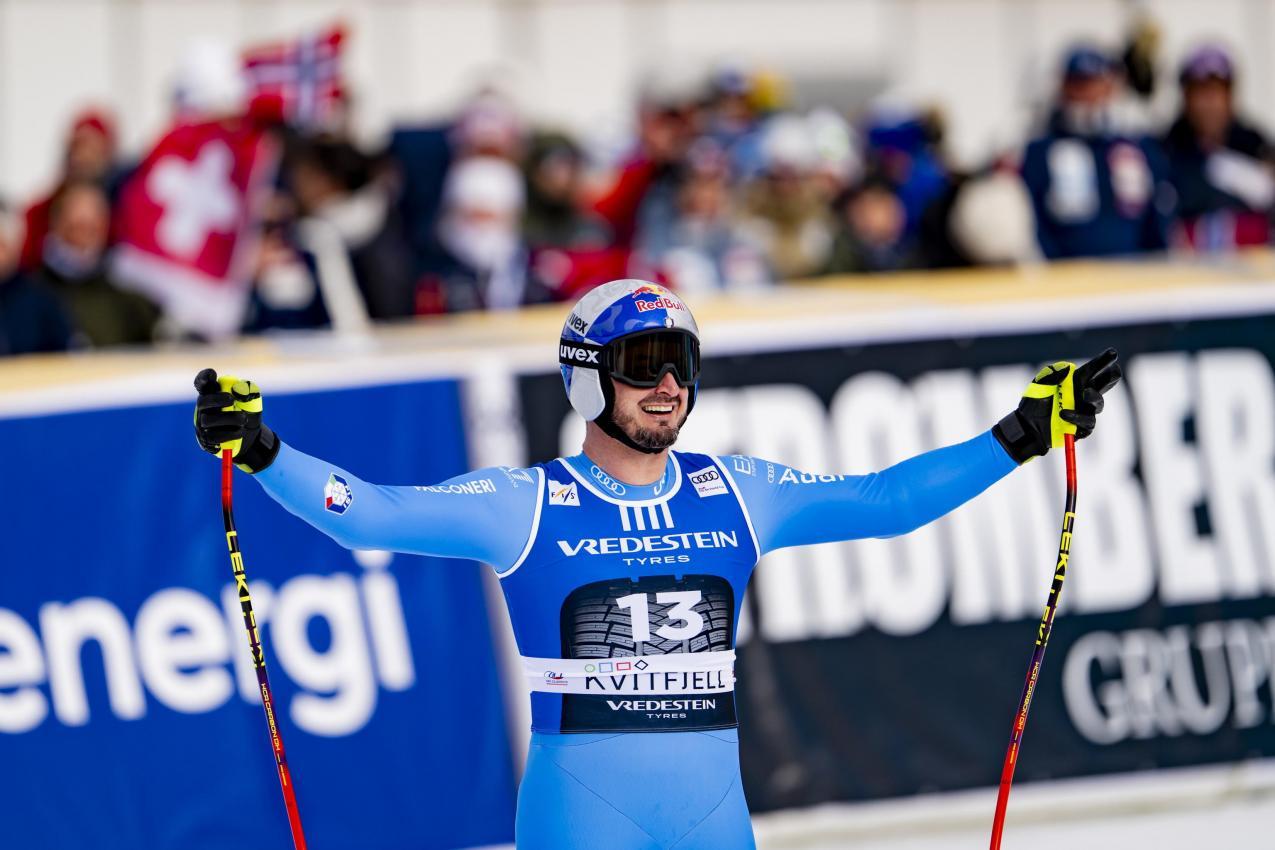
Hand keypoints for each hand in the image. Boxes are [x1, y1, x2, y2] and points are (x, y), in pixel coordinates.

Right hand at [193, 368, 279, 472]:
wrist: (251, 436)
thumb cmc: (247, 413)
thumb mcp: (251, 402)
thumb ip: (247, 392)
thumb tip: (240, 390)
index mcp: (213, 395)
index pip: (203, 383)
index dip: (204, 378)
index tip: (212, 374)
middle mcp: (205, 408)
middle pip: (203, 401)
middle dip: (217, 399)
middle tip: (231, 400)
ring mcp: (203, 424)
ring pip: (208, 420)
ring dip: (229, 418)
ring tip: (243, 419)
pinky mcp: (206, 439)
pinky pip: (213, 436)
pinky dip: (229, 434)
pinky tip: (239, 432)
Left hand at [993, 348, 1121, 463]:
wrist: (1027, 426)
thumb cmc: (1034, 403)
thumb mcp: (1038, 385)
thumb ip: (1051, 374)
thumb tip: (1067, 367)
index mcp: (1075, 381)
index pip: (1092, 369)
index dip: (1103, 361)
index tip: (1113, 353)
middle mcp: (1083, 394)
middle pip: (1105, 384)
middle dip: (1110, 376)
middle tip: (1113, 372)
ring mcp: (1084, 411)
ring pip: (1098, 403)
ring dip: (1093, 397)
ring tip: (1085, 394)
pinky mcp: (1082, 427)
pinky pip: (1087, 423)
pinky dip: (1076, 417)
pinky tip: (1064, 415)